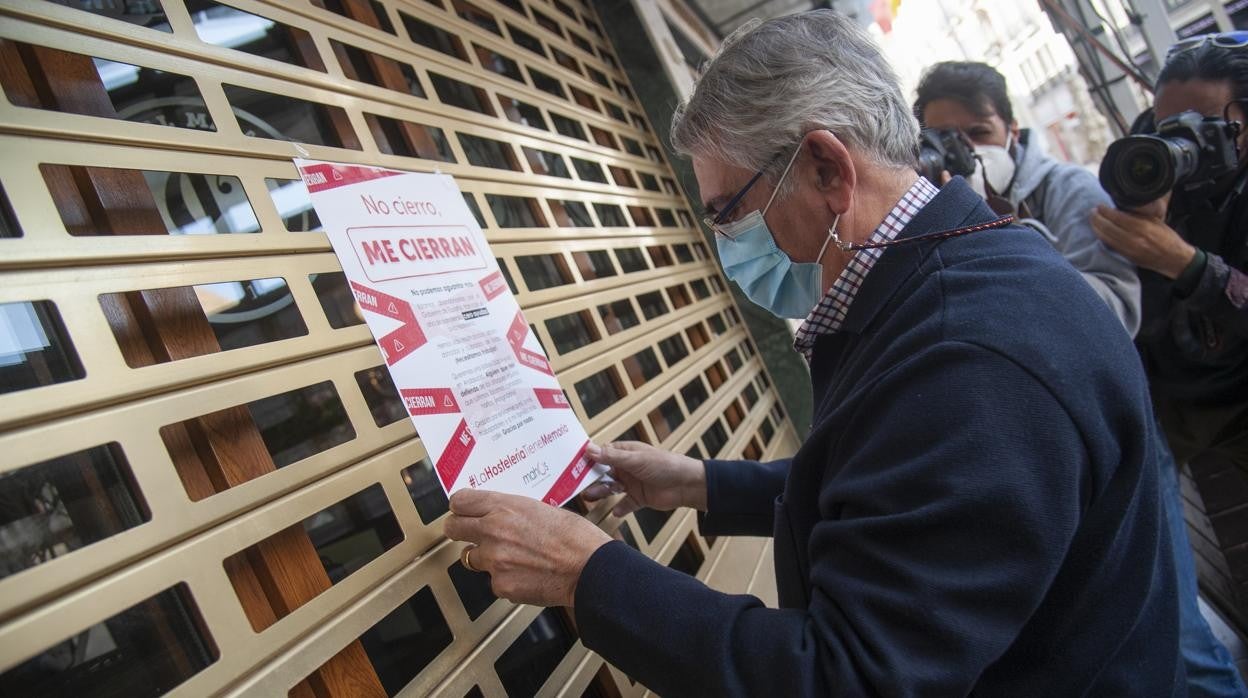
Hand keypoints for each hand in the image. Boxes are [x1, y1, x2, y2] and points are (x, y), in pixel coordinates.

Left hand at [444, 489, 609, 607]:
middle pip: (452, 528)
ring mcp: (494, 561)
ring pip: (471, 558)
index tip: (464, 511)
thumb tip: (498, 514)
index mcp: (504, 507)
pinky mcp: (500, 585)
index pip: (459, 501)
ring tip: (510, 557)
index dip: (461, 507)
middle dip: (460, 530)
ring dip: (485, 557)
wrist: (589, 568)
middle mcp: (492, 531)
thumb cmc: (575, 536)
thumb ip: (512, 511)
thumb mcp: (541, 508)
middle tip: (472, 534)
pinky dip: (505, 579)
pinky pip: (493, 581)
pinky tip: (526, 574)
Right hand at [581, 441, 706, 515]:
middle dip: (591, 479)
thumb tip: (588, 449)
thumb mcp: (635, 459)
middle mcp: (626, 467)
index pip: (602, 454)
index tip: (573, 466)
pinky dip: (619, 509)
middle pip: (603, 473)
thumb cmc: (664, 465)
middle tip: (578, 486)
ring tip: (590, 498)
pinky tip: (615, 512)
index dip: (588, 459)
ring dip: (601, 493)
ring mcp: (632, 483)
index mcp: (626, 453)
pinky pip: (625, 505)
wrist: (686, 485)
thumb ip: (612, 457)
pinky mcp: (639, 499)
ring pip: (610, 489)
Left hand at [1091, 204, 1195, 278]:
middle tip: (1092, 211)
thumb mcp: (1155, 221)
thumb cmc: (1166, 237)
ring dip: (1096, 227)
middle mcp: (1133, 238)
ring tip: (1092, 220)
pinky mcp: (1126, 256)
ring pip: (1105, 237)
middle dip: (1097, 218)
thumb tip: (1121, 207)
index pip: (1117, 217)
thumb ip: (1138, 215)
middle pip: (1108, 227)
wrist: (1173, 259)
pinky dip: (1102, 237)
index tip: (1100, 206)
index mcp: (1142, 227)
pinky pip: (1110, 245)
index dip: (1105, 211)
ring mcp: (1128, 249)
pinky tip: (1098, 231)